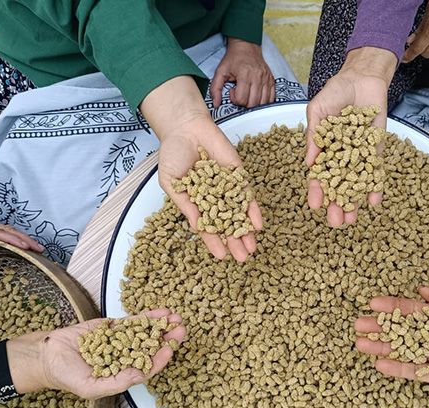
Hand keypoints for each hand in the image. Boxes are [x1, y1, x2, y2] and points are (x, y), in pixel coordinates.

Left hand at [0, 162, 42, 255]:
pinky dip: (12, 236)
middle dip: (26, 240)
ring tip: (35, 247)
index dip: (12, 240)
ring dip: (21, 238)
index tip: (27, 247)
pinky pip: (0, 231)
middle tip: (41, 250)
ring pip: (6, 230)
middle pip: (8, 231)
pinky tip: (14, 243)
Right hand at [7, 308, 186, 399]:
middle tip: (182, 330)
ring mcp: (121, 341)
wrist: (47, 354)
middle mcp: (125, 359)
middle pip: (151, 349)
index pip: (147, 368)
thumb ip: (116, 382)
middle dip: (168, 339)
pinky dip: (148, 317)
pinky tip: (161, 312)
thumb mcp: (91, 386)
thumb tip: (140, 375)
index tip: (170, 349)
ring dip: (162, 326)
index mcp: (123, 376)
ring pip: (146, 333)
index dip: (160, 359)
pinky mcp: (113, 328)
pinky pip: (134, 322)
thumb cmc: (67, 376)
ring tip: (177, 317)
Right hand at [141, 76, 263, 261]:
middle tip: (243, 258)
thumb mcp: (172, 183)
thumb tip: (198, 225)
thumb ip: (185, 204)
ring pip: (239, 214)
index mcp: (197, 203)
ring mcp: (228, 188)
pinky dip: (252, 210)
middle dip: (235, 241)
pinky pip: (247, 195)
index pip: (208, 227)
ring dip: (246, 231)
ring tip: (252, 247)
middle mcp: (214, 199)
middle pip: (227, 224)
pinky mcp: (238, 176)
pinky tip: (257, 225)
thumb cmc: (173, 155)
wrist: (185, 128)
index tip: (222, 257)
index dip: (214, 242)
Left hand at [210, 37, 274, 108]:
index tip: (232, 91)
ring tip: (248, 95)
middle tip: (240, 94)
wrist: (246, 46)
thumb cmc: (233, 58)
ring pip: (263, 102)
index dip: (235, 99)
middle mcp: (258, 77)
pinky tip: (256, 96)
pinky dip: (264, 101)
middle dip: (244, 103)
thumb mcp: (220, 72)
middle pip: (253, 103)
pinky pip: (271, 98)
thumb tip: (215, 104)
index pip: (241, 99)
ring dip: (254, 103)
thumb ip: (215, 88)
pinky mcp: (272, 80)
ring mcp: (266, 79)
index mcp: (245, 75)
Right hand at [305, 47, 393, 226]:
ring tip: (351, 219)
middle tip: (335, 223)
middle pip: (337, 186)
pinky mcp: (374, 150)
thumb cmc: (335, 92)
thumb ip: (315, 135)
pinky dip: (375, 186)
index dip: (317, 191)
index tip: (315, 205)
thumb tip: (310, 163)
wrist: (362, 79)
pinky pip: (375, 171)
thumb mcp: (318, 110)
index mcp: (323, 150)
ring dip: (353, 201)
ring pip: (355, 184)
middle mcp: (340, 157)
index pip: (318, 176)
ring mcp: (358, 156)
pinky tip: (375, 201)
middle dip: (336, 204)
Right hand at [355, 286, 428, 407]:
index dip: (393, 307)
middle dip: (380, 327)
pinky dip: (398, 368)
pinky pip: (416, 371)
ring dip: (382, 348)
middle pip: (401, 331)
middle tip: (358, 324)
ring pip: (404, 351)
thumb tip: (423, 291)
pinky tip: (380, 364)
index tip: (373, 303)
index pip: (411, 311)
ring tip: (361, 344)